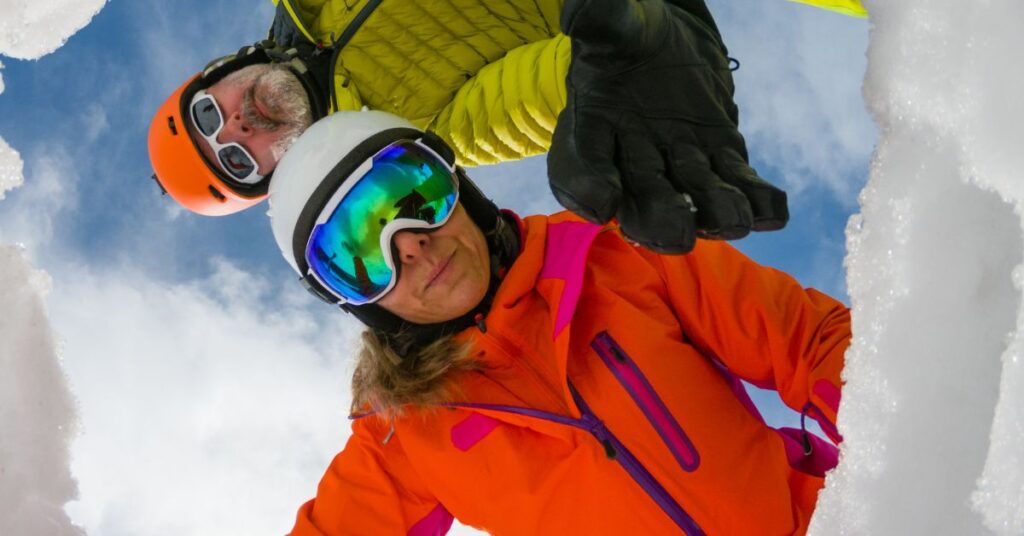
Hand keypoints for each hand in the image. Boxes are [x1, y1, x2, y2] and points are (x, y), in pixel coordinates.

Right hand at [548, 0, 787, 253]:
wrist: (666, 40)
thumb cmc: (628, 33)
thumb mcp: (613, 23)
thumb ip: (600, 21)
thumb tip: (582, 13)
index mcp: (590, 128)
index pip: (579, 167)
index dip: (587, 187)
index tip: (602, 201)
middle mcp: (630, 158)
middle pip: (640, 199)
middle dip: (658, 218)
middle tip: (677, 234)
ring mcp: (677, 162)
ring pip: (693, 195)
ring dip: (713, 212)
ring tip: (736, 221)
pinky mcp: (719, 154)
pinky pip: (735, 179)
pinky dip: (754, 196)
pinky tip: (773, 210)